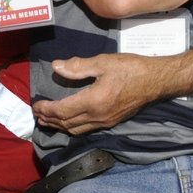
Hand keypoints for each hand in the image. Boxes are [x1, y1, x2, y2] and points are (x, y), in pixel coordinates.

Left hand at [33, 54, 159, 134]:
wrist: (156, 81)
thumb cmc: (131, 69)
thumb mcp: (103, 63)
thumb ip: (78, 66)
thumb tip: (56, 66)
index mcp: (93, 102)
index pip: (62, 110)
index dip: (47, 109)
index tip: (36, 105)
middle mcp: (97, 117)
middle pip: (66, 123)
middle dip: (49, 119)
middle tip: (37, 115)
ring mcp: (105, 122)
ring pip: (76, 129)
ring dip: (59, 126)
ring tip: (47, 122)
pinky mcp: (111, 122)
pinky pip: (86, 129)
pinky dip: (72, 128)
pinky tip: (69, 123)